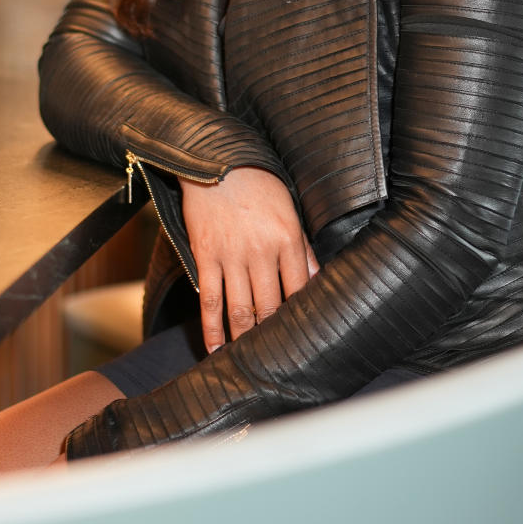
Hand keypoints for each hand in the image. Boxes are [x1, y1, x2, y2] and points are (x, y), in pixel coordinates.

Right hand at [179, 167, 319, 353]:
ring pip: (241, 309)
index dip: (302, 318)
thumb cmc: (256, 182)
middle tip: (279, 360)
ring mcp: (231, 256)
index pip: (300, 290)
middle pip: (271, 306)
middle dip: (275, 336)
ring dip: (246, 340)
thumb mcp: (288, 208)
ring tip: (250, 363)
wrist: (214, 160)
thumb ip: (301, 247)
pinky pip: (210, 300)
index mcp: (287, 239)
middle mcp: (261, 252)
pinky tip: (215, 349)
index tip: (305, 340)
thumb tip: (316, 279)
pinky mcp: (206, 257)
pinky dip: (212, 328)